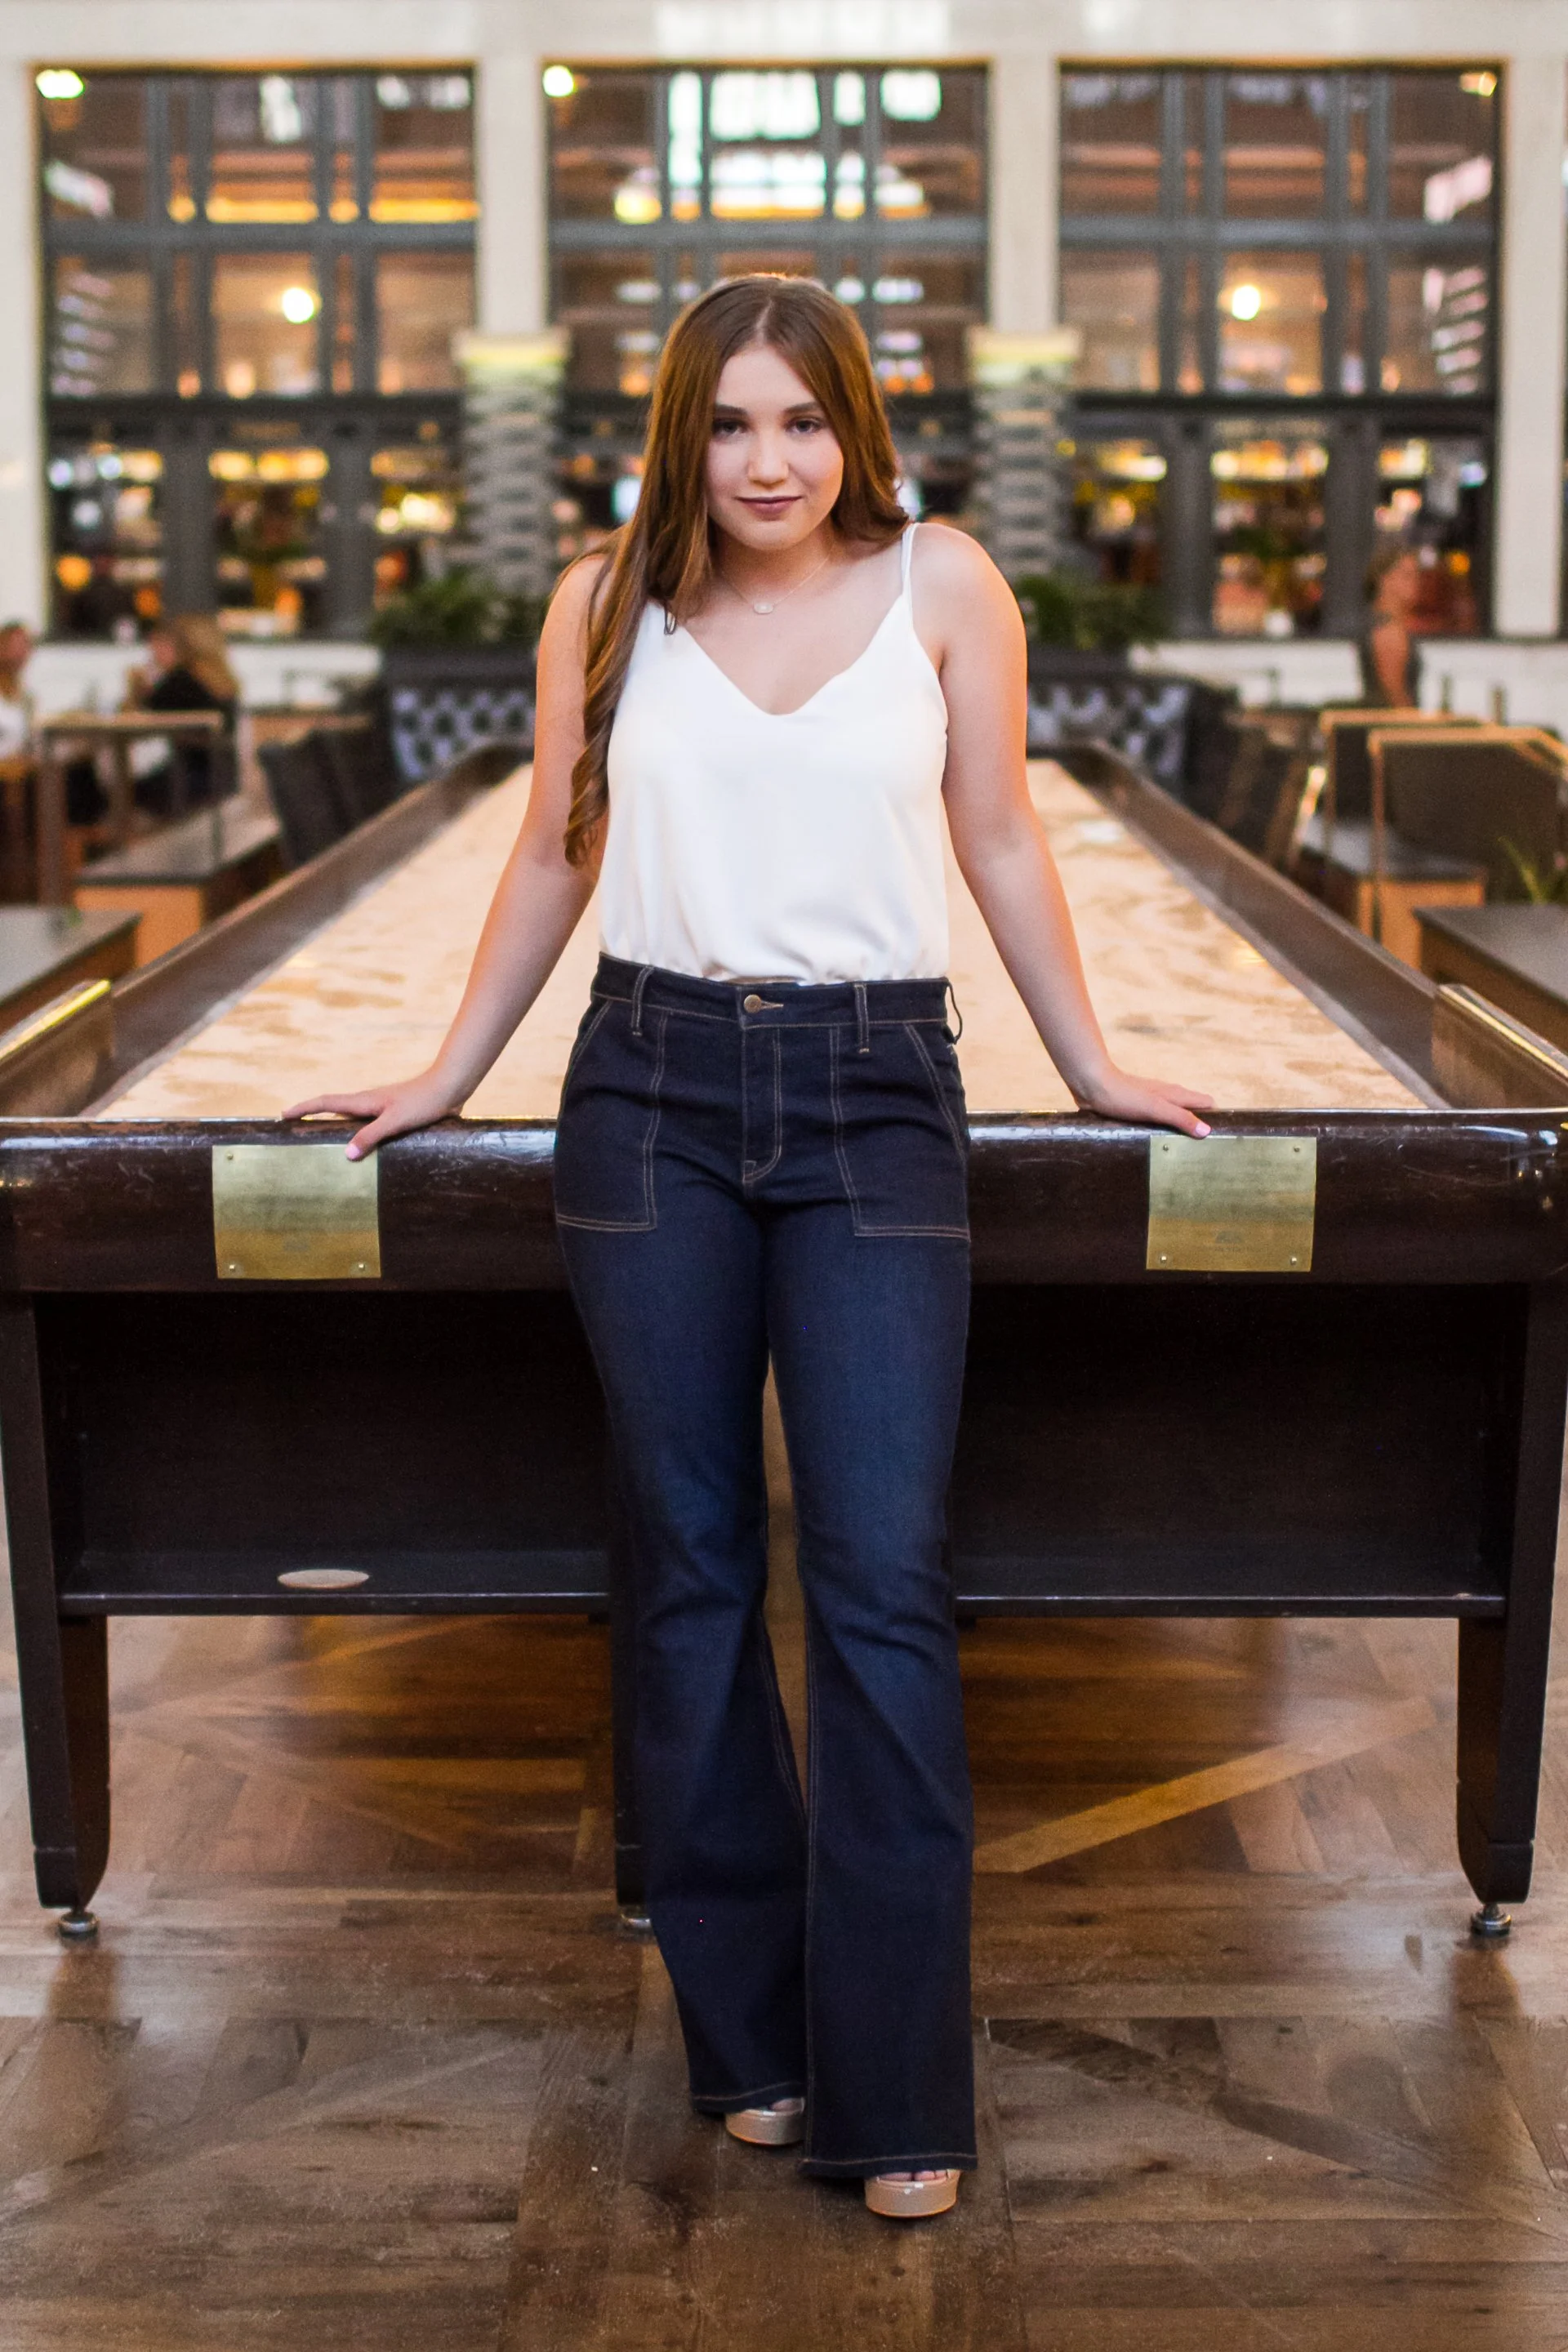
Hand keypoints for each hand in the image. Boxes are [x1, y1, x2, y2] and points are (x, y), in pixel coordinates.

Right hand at [282, 1069, 465, 1158]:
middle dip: (312, 1115)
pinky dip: (354, 1131)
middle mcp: (369, 1102)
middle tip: (294, 1126)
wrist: (450, 1087)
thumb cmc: (423, 1102)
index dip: (303, 1108)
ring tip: (320, 1139)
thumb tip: (346, 1154)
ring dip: (333, 1124)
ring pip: (349, 1116)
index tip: (283, 1114)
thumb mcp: (395, 1121)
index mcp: (364, 1101)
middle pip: (333, 1108)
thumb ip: (371, 1136)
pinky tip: (360, 1144)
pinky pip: (366, 1123)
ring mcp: (381, 1108)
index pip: (325, 1102)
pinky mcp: (394, 1114)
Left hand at [1073, 1064, 1212, 1138]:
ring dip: (1179, 1130)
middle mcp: (1166, 1097)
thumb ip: (1180, 1118)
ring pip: (1173, 1117)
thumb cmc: (1123, 1095)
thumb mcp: (1155, 1108)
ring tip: (1183, 1153)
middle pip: (1192, 1110)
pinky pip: (1156, 1122)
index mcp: (1175, 1094)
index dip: (1216, 1117)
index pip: (1206, 1103)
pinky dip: (1161, 1132)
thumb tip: (1207, 1131)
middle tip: (1202, 1152)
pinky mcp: (1136, 1110)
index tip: (1221, 1137)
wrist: (1092, 1085)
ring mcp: (1151, 1103)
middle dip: (1199, 1126)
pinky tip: (1157, 1146)